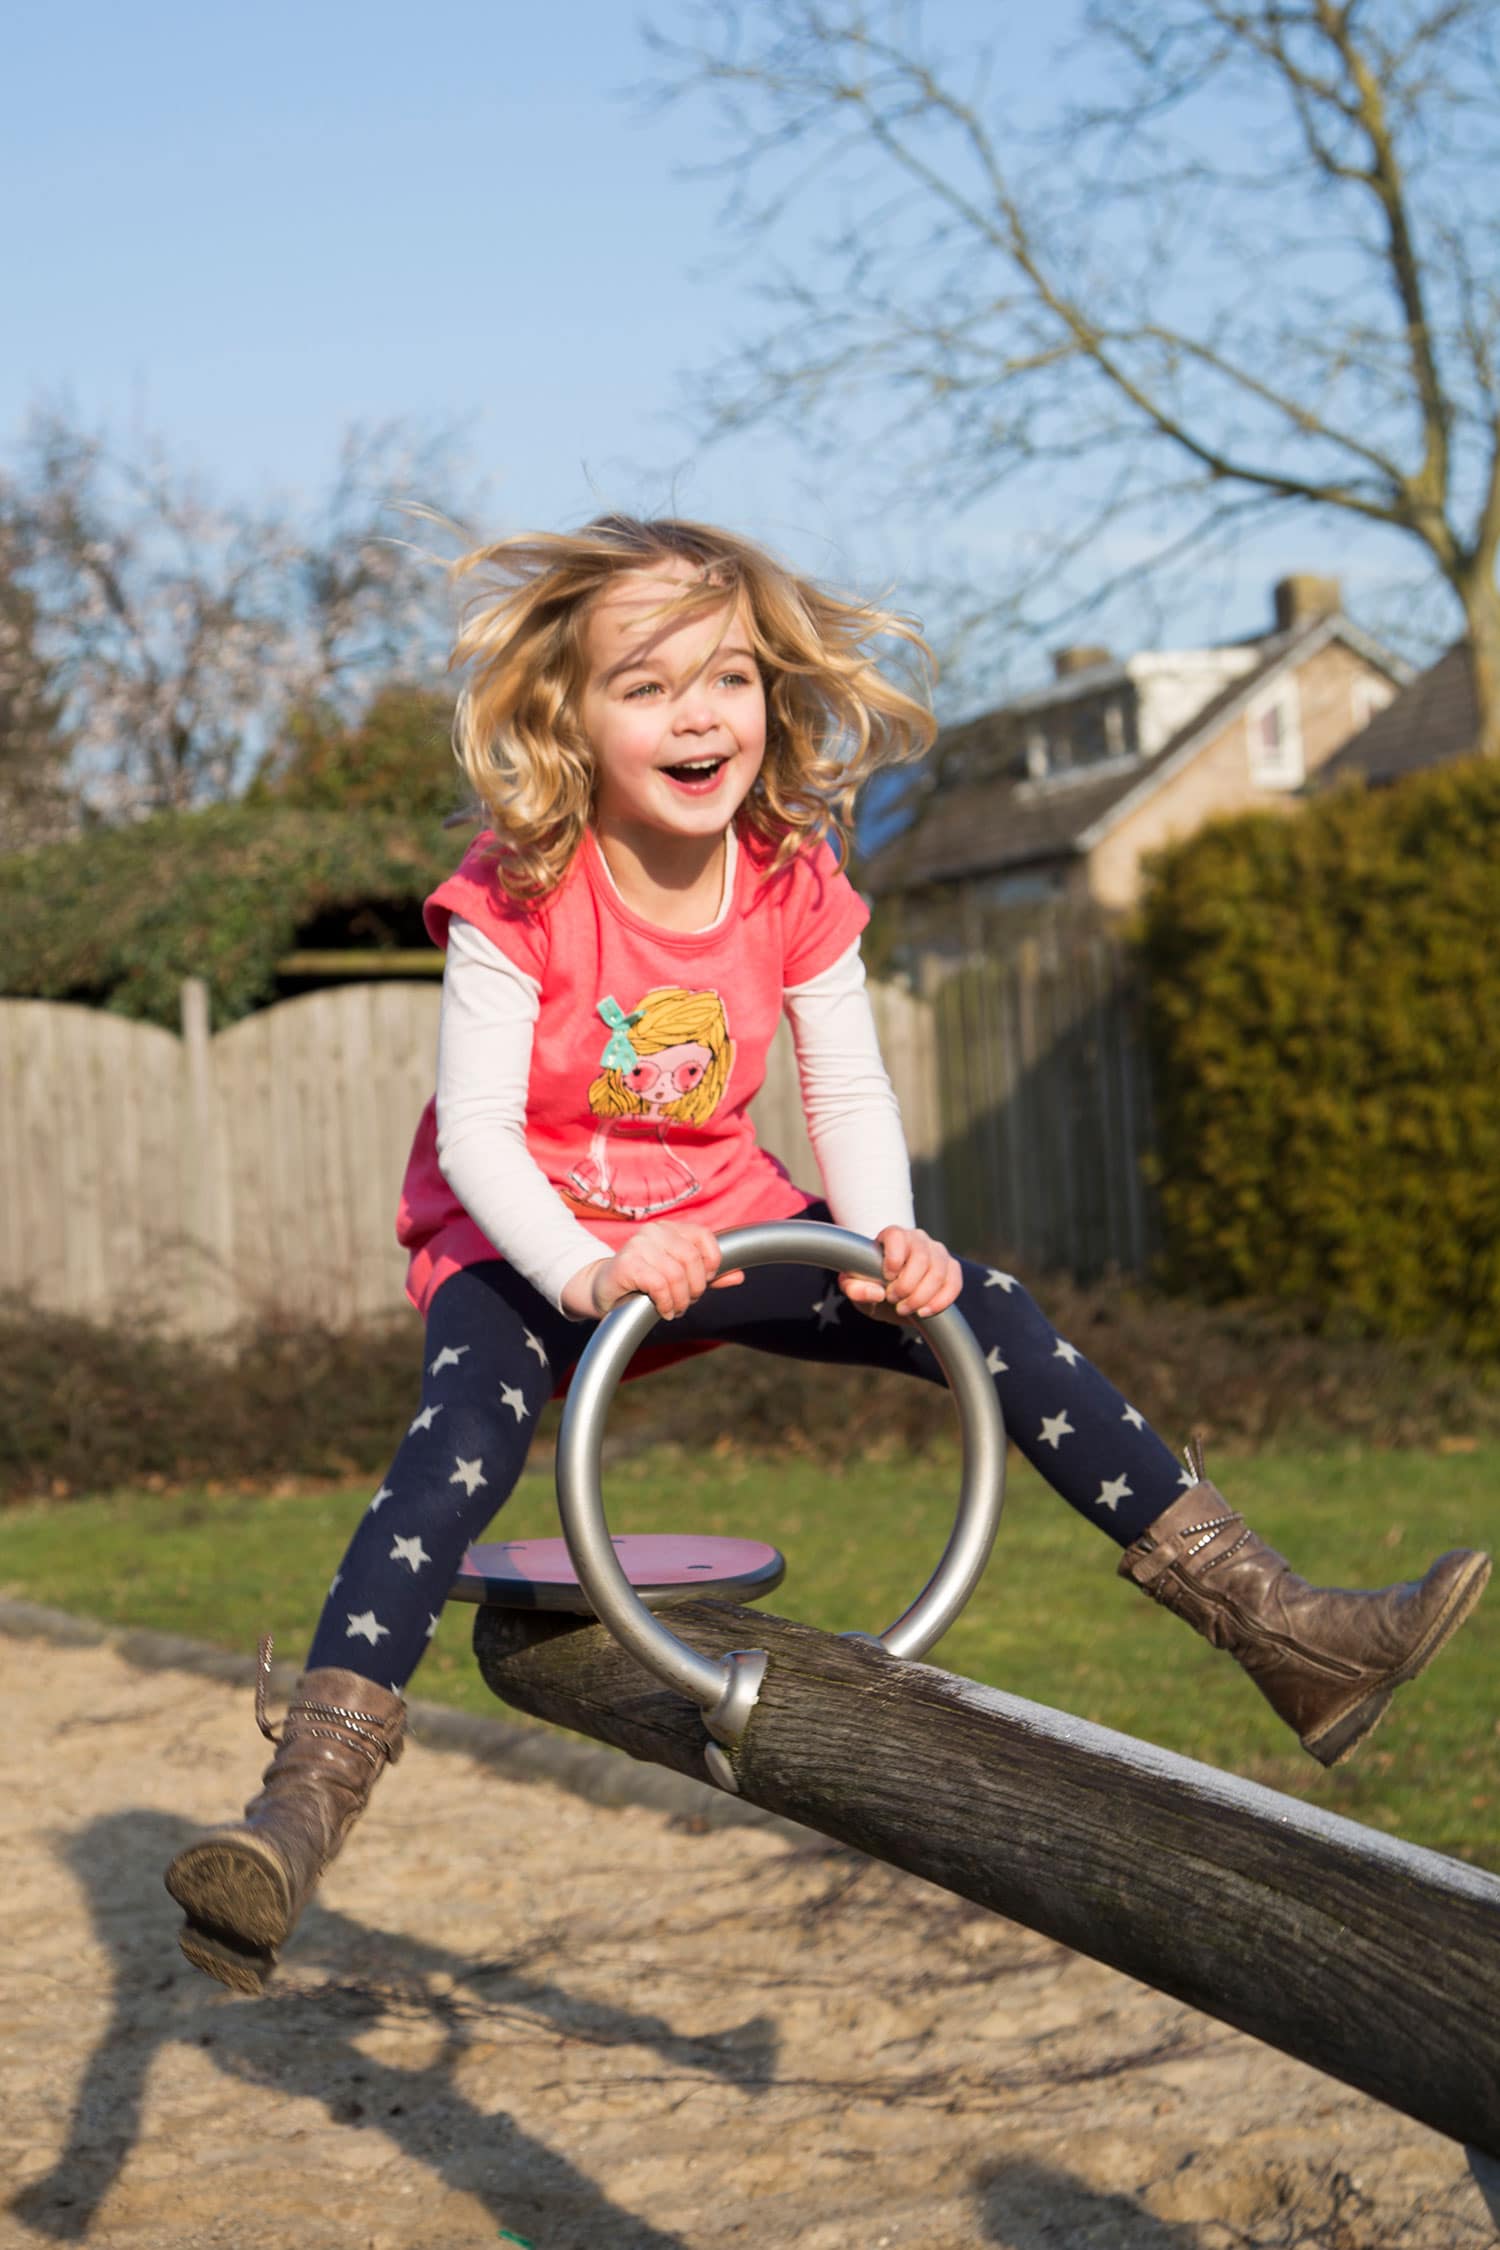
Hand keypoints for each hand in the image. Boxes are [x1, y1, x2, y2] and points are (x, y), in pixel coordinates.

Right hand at [568, 1221, 743, 1321]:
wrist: (604, 1290)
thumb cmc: (645, 1282)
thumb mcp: (681, 1278)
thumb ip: (710, 1276)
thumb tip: (740, 1276)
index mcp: (670, 1229)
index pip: (704, 1236)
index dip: (713, 1262)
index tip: (706, 1281)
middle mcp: (654, 1231)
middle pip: (692, 1258)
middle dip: (696, 1287)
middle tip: (687, 1302)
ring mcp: (638, 1244)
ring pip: (676, 1274)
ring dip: (680, 1300)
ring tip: (674, 1309)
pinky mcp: (627, 1263)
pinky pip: (658, 1284)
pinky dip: (666, 1302)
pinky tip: (662, 1310)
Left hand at [839, 1224, 962, 1321]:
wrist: (890, 1294)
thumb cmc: (871, 1284)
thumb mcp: (855, 1287)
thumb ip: (854, 1288)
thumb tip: (876, 1292)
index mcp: (893, 1235)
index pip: (897, 1236)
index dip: (893, 1258)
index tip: (887, 1278)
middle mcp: (918, 1239)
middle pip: (921, 1257)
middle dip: (907, 1285)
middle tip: (893, 1299)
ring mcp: (937, 1252)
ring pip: (938, 1272)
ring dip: (921, 1297)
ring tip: (906, 1309)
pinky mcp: (951, 1269)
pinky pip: (954, 1283)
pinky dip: (940, 1301)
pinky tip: (925, 1312)